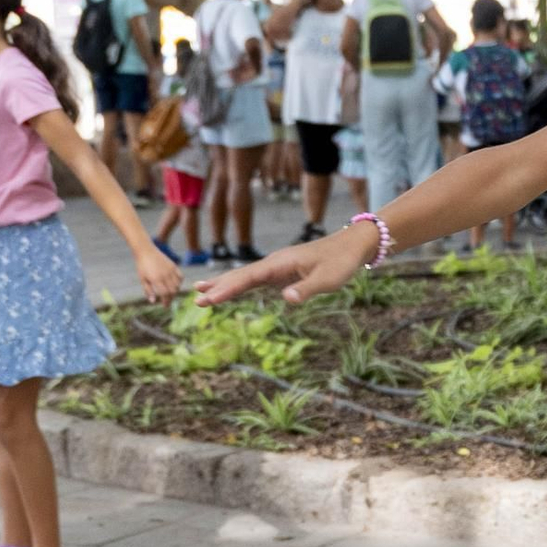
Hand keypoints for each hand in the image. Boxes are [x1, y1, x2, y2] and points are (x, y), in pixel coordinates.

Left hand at [136, 248, 182, 305]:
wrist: (146, 250)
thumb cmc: (142, 266)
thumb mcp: (142, 279)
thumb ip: (148, 291)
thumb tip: (153, 302)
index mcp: (156, 279)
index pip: (165, 294)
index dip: (166, 301)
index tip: (165, 305)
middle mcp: (165, 275)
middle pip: (173, 291)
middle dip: (171, 298)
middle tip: (167, 302)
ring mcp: (170, 270)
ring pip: (177, 285)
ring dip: (175, 292)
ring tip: (170, 294)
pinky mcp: (173, 266)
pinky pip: (180, 277)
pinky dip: (179, 283)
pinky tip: (175, 285)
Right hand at [197, 221, 375, 308]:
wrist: (351, 246)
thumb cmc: (340, 262)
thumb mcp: (328, 280)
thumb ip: (306, 289)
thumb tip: (286, 299)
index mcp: (280, 263)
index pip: (249, 277)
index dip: (228, 289)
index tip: (211, 299)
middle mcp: (273, 264)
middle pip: (240, 276)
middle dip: (218, 288)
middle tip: (195, 300)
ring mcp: (275, 268)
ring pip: (244, 277)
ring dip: (223, 286)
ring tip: (200, 294)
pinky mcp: (281, 274)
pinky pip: (254, 282)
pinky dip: (238, 287)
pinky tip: (228, 292)